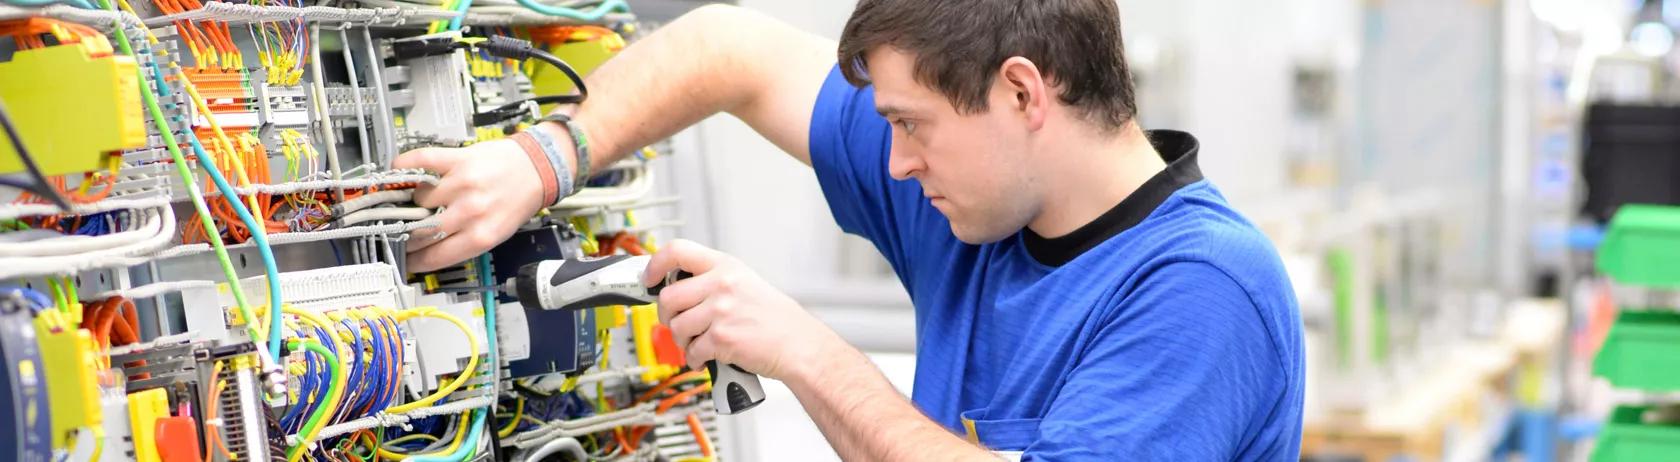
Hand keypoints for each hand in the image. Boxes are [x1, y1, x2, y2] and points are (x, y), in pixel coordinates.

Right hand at [393, 140, 543, 271]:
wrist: (537, 167)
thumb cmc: (518, 199)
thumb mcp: (498, 232)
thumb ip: (466, 241)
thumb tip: (428, 250)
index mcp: (482, 235)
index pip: (434, 256)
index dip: (413, 261)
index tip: (404, 260)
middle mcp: (471, 211)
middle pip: (421, 232)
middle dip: (407, 237)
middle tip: (401, 235)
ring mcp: (463, 183)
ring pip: (418, 199)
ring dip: (415, 202)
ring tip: (421, 201)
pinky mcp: (458, 158)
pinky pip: (421, 160)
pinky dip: (405, 165)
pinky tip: (399, 172)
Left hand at [644, 239, 845, 382]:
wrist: (798, 344)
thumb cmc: (774, 318)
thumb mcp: (744, 283)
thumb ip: (711, 280)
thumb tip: (674, 287)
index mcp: (725, 266)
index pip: (676, 251)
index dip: (654, 264)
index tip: (648, 278)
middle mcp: (721, 284)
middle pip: (668, 297)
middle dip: (667, 316)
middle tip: (677, 322)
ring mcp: (721, 311)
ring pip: (675, 327)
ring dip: (682, 341)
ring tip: (698, 343)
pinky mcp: (721, 338)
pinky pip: (691, 351)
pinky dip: (695, 359)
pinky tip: (707, 357)